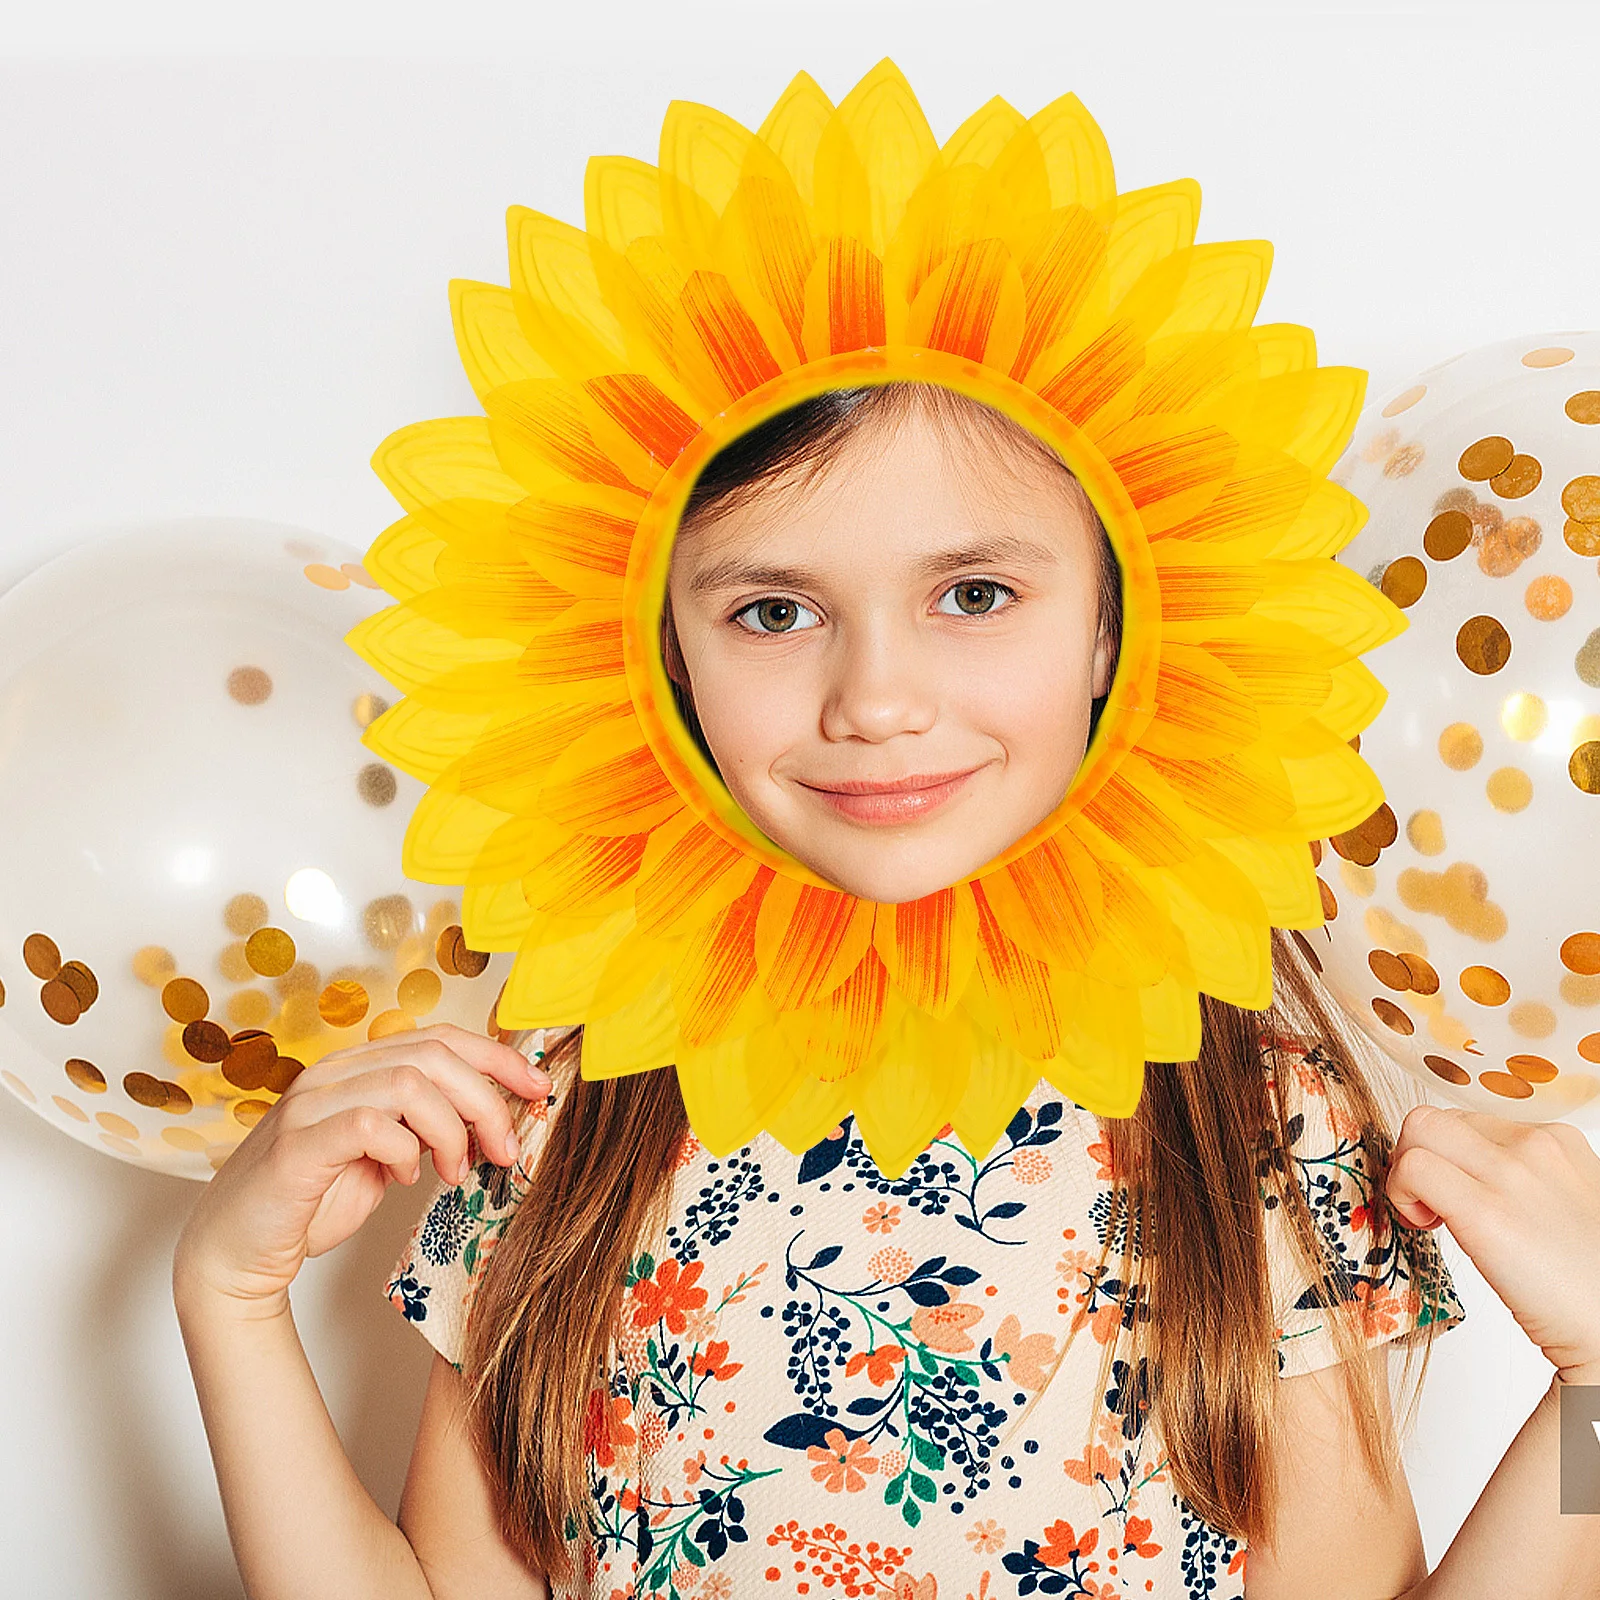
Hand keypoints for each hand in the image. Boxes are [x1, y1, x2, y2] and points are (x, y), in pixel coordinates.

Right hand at [172, 1022, 549, 1318]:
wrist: (235, 1255)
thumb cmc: (312, 1202)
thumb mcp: (386, 1157)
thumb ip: (425, 1127)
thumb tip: (490, 1117)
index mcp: (357, 1068)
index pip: (440, 1038)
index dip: (497, 1057)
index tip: (539, 1088)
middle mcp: (334, 1074)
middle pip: (434, 1055)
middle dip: (486, 1100)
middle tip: (505, 1149)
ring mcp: (311, 1104)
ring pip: (410, 1082)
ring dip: (451, 1130)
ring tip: (456, 1172)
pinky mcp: (297, 1144)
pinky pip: (371, 1124)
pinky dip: (405, 1150)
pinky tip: (406, 1178)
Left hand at [1385, 1104, 1599, 1378]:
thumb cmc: (1588, 1284)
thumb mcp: (1567, 1206)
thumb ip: (1526, 1180)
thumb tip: (1471, 1177)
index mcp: (1559, 1144)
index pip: (1469, 1123)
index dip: (1449, 1158)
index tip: (1454, 1193)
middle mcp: (1537, 1147)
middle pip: (1438, 1119)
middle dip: (1417, 1156)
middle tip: (1429, 1202)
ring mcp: (1512, 1175)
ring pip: (1419, 1129)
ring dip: (1403, 1171)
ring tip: (1428, 1215)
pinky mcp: (1486, 1213)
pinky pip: (1413, 1169)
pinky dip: (1400, 1193)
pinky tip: (1425, 1228)